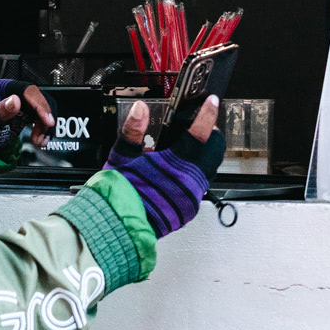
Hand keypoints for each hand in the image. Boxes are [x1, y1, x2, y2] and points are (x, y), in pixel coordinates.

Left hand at [0, 79, 53, 155]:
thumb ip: (0, 110)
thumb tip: (14, 101)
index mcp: (5, 87)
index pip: (29, 91)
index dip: (40, 105)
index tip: (47, 120)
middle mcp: (17, 93)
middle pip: (39, 100)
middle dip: (44, 118)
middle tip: (43, 133)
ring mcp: (23, 103)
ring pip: (43, 109)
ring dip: (45, 126)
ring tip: (39, 140)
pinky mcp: (26, 113)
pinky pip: (41, 118)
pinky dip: (43, 129)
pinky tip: (39, 139)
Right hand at [106, 96, 224, 235]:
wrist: (115, 227)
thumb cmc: (117, 195)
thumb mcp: (122, 156)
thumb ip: (133, 129)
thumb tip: (140, 109)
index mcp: (174, 165)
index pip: (200, 134)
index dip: (207, 114)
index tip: (211, 102)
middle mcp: (188, 183)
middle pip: (214, 151)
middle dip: (211, 135)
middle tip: (201, 124)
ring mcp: (191, 197)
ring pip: (209, 168)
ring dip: (204, 154)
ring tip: (189, 145)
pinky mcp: (189, 209)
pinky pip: (200, 185)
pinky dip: (195, 172)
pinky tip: (180, 169)